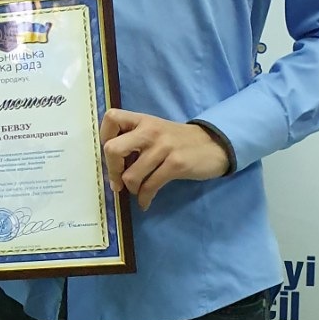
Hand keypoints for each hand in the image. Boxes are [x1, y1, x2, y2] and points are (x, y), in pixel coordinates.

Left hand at [100, 110, 229, 210]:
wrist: (214, 144)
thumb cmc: (178, 140)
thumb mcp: (155, 130)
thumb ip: (134, 138)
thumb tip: (110, 164)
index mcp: (142, 120)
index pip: (111, 118)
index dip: (104, 137)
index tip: (112, 154)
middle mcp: (150, 130)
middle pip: (113, 150)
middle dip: (111, 171)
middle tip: (117, 180)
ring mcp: (163, 147)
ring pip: (131, 175)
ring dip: (131, 188)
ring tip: (138, 190)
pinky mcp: (176, 164)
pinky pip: (150, 187)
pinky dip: (144, 198)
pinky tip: (145, 202)